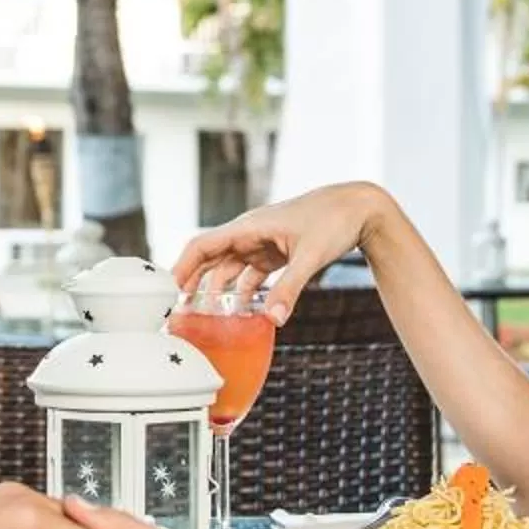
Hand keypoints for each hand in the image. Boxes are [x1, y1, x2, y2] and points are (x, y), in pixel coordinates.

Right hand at [169, 183, 389, 322]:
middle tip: (179, 309)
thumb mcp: (309, 256)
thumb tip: (272, 319)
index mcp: (249, 227)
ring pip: (230, 267)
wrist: (360, 208)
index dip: (182, 266)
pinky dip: (243, 290)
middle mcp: (251, 233)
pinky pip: (251, 272)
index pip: (203, 245)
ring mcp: (263, 242)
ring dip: (218, 289)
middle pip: (211, 257)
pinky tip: (240, 310)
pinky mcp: (277, 251)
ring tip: (206, 316)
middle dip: (193, 281)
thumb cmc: (334, 221)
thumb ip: (289, 289)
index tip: (168, 289)